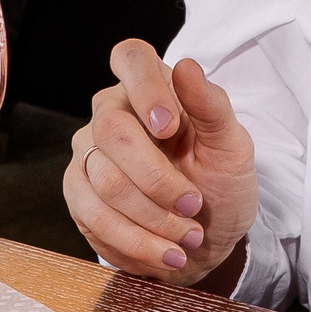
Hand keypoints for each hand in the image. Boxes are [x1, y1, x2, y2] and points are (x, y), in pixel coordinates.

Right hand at [65, 40, 257, 287]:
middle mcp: (111, 113)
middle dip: (158, 180)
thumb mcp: (232, 147)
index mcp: (151, 87)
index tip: (169, 129)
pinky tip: (167, 253)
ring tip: (189, 237)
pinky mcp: (78, 194)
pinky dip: (138, 241)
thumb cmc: (220, 183)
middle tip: (194, 205)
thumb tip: (187, 66)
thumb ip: (212, 107)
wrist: (206, 239)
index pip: (130, 58)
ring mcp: (88, 153)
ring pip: (104, 181)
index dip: (145, 89)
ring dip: (153, 219)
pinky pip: (95, 217)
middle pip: (112, 130)